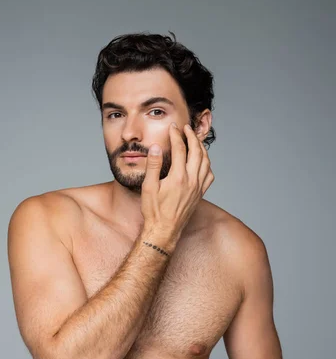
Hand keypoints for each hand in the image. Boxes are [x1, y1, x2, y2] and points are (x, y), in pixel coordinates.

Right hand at [141, 122, 214, 240]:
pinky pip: (209, 175)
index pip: (180, 149)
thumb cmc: (154, 211)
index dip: (176, 135)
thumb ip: (153, 165)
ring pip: (206, 162)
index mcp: (178, 177)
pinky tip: (202, 162)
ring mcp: (198, 188)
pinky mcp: (200, 194)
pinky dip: (207, 164)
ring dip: (201, 148)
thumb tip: (155, 147)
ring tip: (195, 140)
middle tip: (186, 128)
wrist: (164, 231)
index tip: (173, 127)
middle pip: (197, 151)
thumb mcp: (148, 187)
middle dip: (192, 136)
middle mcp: (192, 181)